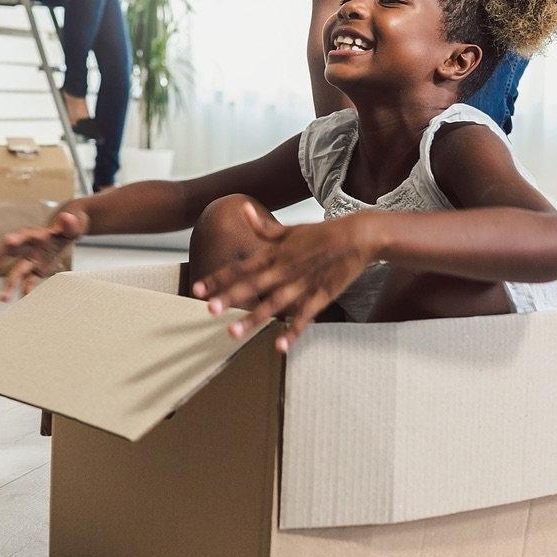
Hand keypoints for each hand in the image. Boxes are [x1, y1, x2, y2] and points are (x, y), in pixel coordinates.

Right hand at [0, 208, 89, 301]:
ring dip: (9, 285)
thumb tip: (66, 217)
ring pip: (17, 272)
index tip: (8, 240)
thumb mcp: (73, 224)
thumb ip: (70, 224)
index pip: (24, 235)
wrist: (69, 228)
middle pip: (10, 252)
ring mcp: (32, 259)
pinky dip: (27, 291)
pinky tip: (22, 302)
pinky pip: (30, 281)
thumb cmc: (69, 225)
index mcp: (36, 234)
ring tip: (1, 299)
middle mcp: (29, 247)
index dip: (16, 238)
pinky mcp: (38, 269)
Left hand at [191, 205, 375, 352]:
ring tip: (233, 333)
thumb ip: (264, 227)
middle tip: (208, 310)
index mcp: (275, 253)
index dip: (219, 277)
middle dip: (230, 296)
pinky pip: (304, 317)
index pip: (242, 266)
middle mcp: (285, 268)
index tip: (197, 288)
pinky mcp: (321, 296)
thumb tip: (243, 210)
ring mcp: (303, 283)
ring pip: (274, 303)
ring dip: (253, 318)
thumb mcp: (291, 228)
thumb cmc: (322, 233)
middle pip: (253, 284)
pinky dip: (292, 331)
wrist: (359, 236)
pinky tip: (279, 347)